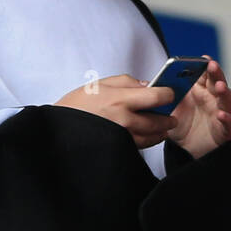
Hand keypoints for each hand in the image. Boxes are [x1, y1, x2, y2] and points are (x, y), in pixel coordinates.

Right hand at [54, 74, 176, 148]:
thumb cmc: (76, 104)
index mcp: (120, 99)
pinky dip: (148, 140)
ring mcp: (122, 137)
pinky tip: (151, 136)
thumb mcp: (100, 84)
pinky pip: (141, 146)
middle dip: (168, 118)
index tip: (170, 93)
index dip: (168, 94)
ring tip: (165, 128)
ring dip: (161, 132)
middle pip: (158, 120)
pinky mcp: (119, 149)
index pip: (156, 97)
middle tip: (172, 116)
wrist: (58, 128)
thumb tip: (148, 85)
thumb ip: (127, 82)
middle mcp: (124, 120)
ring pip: (151, 136)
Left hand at [166, 58, 230, 159]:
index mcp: (201, 91)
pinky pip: (229, 124)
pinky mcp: (225, 131)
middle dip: (216, 73)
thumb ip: (165, 96)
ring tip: (220, 86)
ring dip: (225, 92)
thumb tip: (152, 85)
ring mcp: (221, 113)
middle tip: (211, 65)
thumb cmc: (181, 125)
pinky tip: (221, 114)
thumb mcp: (169, 108)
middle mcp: (213, 100)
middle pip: (218, 82)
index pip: (206, 75)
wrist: (186, 149)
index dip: (206, 66)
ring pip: (227, 100)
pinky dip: (226, 119)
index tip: (203, 58)